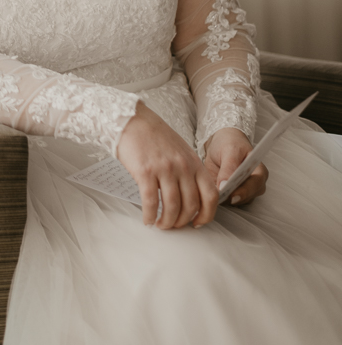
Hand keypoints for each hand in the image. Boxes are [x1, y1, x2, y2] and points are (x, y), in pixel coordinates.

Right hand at [117, 102, 218, 228]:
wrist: (132, 119)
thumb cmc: (155, 136)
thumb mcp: (181, 151)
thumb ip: (189, 171)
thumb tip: (191, 198)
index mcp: (194, 162)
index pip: (211, 196)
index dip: (206, 215)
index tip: (197, 223)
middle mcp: (183, 167)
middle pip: (191, 206)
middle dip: (182, 222)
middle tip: (173, 226)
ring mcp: (165, 169)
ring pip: (172, 207)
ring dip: (167, 222)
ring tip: (160, 224)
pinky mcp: (145, 172)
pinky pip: (151, 202)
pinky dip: (150, 215)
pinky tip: (147, 219)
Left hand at [203, 128, 267, 206]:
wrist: (220, 144)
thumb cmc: (229, 143)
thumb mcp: (230, 149)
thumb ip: (229, 167)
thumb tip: (225, 186)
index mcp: (259, 172)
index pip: (255, 185)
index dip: (244, 192)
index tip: (231, 195)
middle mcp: (254, 185)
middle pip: (245, 197)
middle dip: (231, 196)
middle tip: (217, 193)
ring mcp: (243, 191)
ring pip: (234, 201)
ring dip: (223, 197)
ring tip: (212, 189)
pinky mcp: (231, 194)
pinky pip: (225, 200)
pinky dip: (218, 197)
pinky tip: (211, 190)